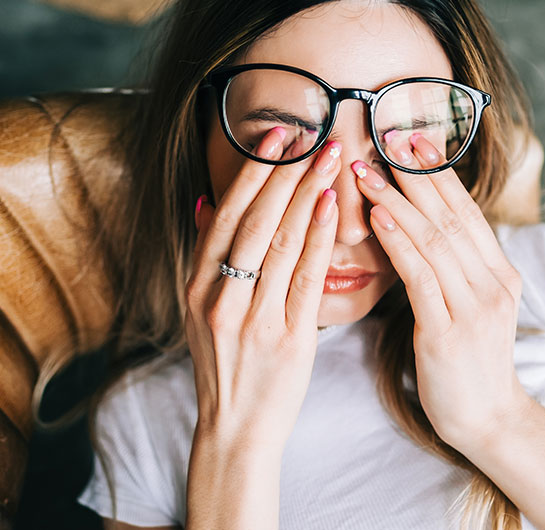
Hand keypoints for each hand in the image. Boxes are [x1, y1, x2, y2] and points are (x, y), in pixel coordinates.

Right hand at [185, 129, 340, 454]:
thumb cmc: (225, 362)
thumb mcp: (200, 308)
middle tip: (311, 134)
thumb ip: (204, 254)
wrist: (236, 427)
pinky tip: (330, 205)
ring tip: (329, 157)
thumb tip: (206, 201)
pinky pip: (304, 277)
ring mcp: (252, 317)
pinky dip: (317, 237)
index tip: (276, 136)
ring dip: (306, 193)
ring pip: (280, 242)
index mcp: (197, 285)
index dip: (252, 172)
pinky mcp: (287, 336)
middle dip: (284, 172)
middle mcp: (220, 297)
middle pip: (254, 220)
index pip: (226, 215)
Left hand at [351, 133, 530, 453]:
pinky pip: (421, 276)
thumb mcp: (470, 304)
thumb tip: (421, 225)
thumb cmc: (466, 358)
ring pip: (433, 239)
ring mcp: (475, 306)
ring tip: (367, 171)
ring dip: (397, 201)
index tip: (412, 140)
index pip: (465, 211)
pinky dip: (398, 242)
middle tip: (387, 138)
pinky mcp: (449, 332)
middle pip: (450, 215)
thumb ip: (454, 266)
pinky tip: (377, 218)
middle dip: (416, 174)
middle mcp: (493, 282)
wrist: (486, 418)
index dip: (438, 174)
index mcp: (499, 272)